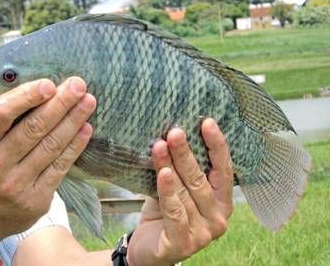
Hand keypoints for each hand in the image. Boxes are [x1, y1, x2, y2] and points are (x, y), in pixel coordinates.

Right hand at [0, 77, 95, 245]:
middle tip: (79, 85)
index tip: (49, 84)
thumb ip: (4, 124)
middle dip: (60, 104)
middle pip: (33, 128)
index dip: (25, 96)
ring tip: (89, 102)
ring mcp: (16, 185)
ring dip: (73, 121)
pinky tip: (86, 129)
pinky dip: (75, 146)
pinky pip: (60, 167)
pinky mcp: (36, 200)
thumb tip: (42, 92)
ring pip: (51, 146)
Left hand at [127, 119, 233, 265]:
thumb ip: (179, 169)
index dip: (216, 145)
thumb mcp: (175, 189)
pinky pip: (175, 211)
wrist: (148, 250)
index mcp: (222, 202)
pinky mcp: (184, 244)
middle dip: (186, 152)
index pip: (224, 170)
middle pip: (201, 179)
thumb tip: (171, 135)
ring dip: (171, 165)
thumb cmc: (164, 214)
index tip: (206, 122)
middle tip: (174, 132)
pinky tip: (163, 172)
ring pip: (186, 192)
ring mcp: (204, 233)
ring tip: (160, 145)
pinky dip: (168, 190)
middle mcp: (218, 218)